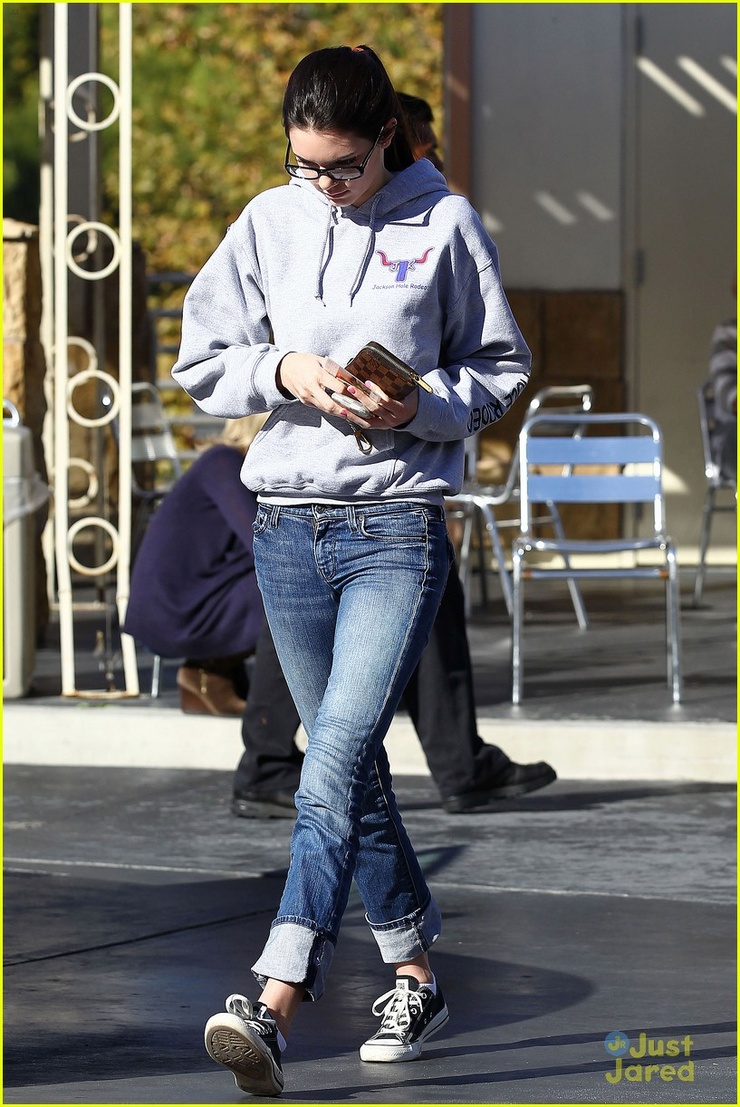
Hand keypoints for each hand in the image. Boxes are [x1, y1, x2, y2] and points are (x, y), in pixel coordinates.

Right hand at [277, 353, 418, 427]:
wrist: (283, 369)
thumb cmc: (304, 362)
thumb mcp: (319, 360)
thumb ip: (334, 370)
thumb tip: (351, 378)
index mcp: (317, 375)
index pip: (338, 388)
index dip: (351, 394)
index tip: (364, 397)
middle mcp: (311, 389)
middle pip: (331, 405)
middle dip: (348, 412)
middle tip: (363, 417)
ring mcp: (307, 398)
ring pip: (327, 410)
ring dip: (344, 415)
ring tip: (359, 419)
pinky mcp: (306, 402)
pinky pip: (322, 408)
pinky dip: (335, 411)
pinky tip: (346, 414)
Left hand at [340, 379, 419, 428]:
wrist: (415, 415)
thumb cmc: (410, 398)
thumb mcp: (409, 390)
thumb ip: (399, 383)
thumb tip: (384, 366)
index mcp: (401, 409)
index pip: (386, 401)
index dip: (376, 392)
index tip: (367, 383)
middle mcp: (393, 419)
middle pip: (374, 409)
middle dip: (362, 398)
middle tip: (351, 388)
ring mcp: (385, 425)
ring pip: (367, 420)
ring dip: (354, 411)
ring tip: (343, 402)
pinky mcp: (379, 427)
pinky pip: (365, 424)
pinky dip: (354, 418)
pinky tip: (345, 412)